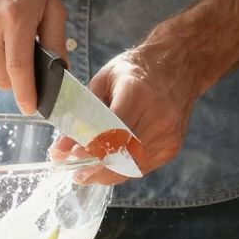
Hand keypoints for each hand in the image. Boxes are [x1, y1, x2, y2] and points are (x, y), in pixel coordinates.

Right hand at [0, 0, 66, 113]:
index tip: (31, 109)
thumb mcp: (51, 4)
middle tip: (25, 68)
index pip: (19, 69)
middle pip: (0, 77)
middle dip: (16, 82)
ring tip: (6, 46)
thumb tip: (61, 73)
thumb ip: (57, 41)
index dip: (26, 94)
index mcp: (15, 17)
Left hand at [76, 33, 203, 181]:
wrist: (178, 66)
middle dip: (93, 168)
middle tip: (74, 171)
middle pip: (121, 155)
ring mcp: (168, 134)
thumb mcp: (104, 80)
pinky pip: (142, 168)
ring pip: (131, 168)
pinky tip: (109, 164)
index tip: (69, 157)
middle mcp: (158, 117)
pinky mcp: (172, 147)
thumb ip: (82, 114)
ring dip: (106, 173)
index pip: (111, 133)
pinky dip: (122, 170)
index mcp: (137, 93)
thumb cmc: (137, 70)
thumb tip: (61, 149)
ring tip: (87, 170)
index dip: (89, 150)